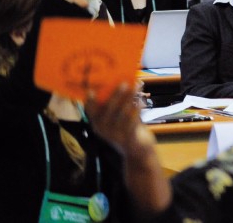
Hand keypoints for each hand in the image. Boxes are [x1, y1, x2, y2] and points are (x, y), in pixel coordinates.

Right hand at [85, 83, 170, 214]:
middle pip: (108, 111)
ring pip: (122, 114)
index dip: (90, 101)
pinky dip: (137, 109)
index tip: (91, 89)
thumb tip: (122, 81)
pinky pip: (132, 121)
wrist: (137, 152)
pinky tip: (141, 100)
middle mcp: (104, 130)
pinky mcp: (128, 139)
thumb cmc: (127, 129)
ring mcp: (115, 136)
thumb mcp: (118, 118)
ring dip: (130, 98)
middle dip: (116, 96)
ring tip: (135, 86)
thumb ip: (117, 104)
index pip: (90, 112)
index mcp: (98, 124)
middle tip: (123, 83)